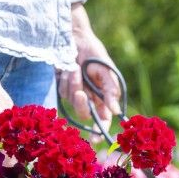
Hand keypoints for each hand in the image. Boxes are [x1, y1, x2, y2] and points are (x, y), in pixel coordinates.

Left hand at [59, 4, 120, 136]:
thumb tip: (115, 112)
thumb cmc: (94, 53)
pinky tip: (68, 68)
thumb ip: (110, 91)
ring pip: (72, 100)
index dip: (100, 131)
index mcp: (104, 97)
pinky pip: (63, 91)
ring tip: (75, 67)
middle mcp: (90, 98)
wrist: (75, 38)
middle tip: (80, 92)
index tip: (95, 139)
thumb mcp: (106, 70)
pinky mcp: (63, 87)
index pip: (104, 120)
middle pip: (85, 113)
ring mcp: (76, 93)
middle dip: (81, 104)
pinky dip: (65, 79)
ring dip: (73, 83)